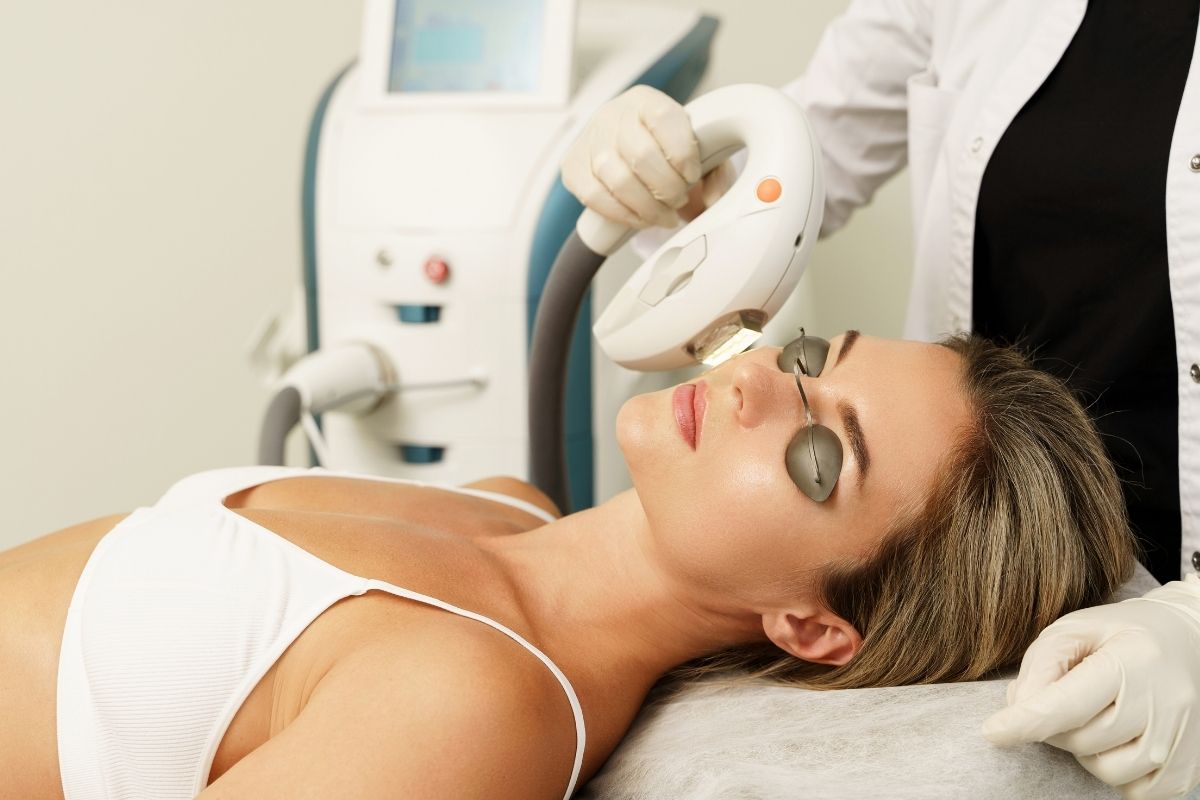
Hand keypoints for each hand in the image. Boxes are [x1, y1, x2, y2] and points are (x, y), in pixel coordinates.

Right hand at [562, 85, 701, 228]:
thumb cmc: (665, 149)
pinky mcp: (573, 167)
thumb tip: (714, 199)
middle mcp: (614, 115)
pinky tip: (640, 218)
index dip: (682, 153)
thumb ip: (715, 170)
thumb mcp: (696, 150)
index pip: (664, 120)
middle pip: (641, 155)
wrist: (627, 147)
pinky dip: (623, 214)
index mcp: (647, 101)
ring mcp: (590, 140)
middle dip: (667, 188)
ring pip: (618, 180)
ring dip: (647, 207)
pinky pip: (595, 197)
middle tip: (679, 200)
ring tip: (664, 214)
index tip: (692, 175)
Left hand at [983, 576, 1199, 798]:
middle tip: (1070, 695)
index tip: (992, 732)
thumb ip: (1041, 667)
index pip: (1066, 705)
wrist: (1191, 644)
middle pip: (1077, 740)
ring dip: (1086, 749)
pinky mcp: (1188, 770)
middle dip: (1056, 724)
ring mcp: (1180, 742)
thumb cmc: (1120, 635)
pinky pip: (1131, 790)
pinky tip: (1121, 737)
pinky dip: (1115, 769)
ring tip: (1101, 713)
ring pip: (1102, 770)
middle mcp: (1164, 705)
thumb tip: (1018, 710)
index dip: (1024, 723)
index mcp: (1132, 662)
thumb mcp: (1073, 630)